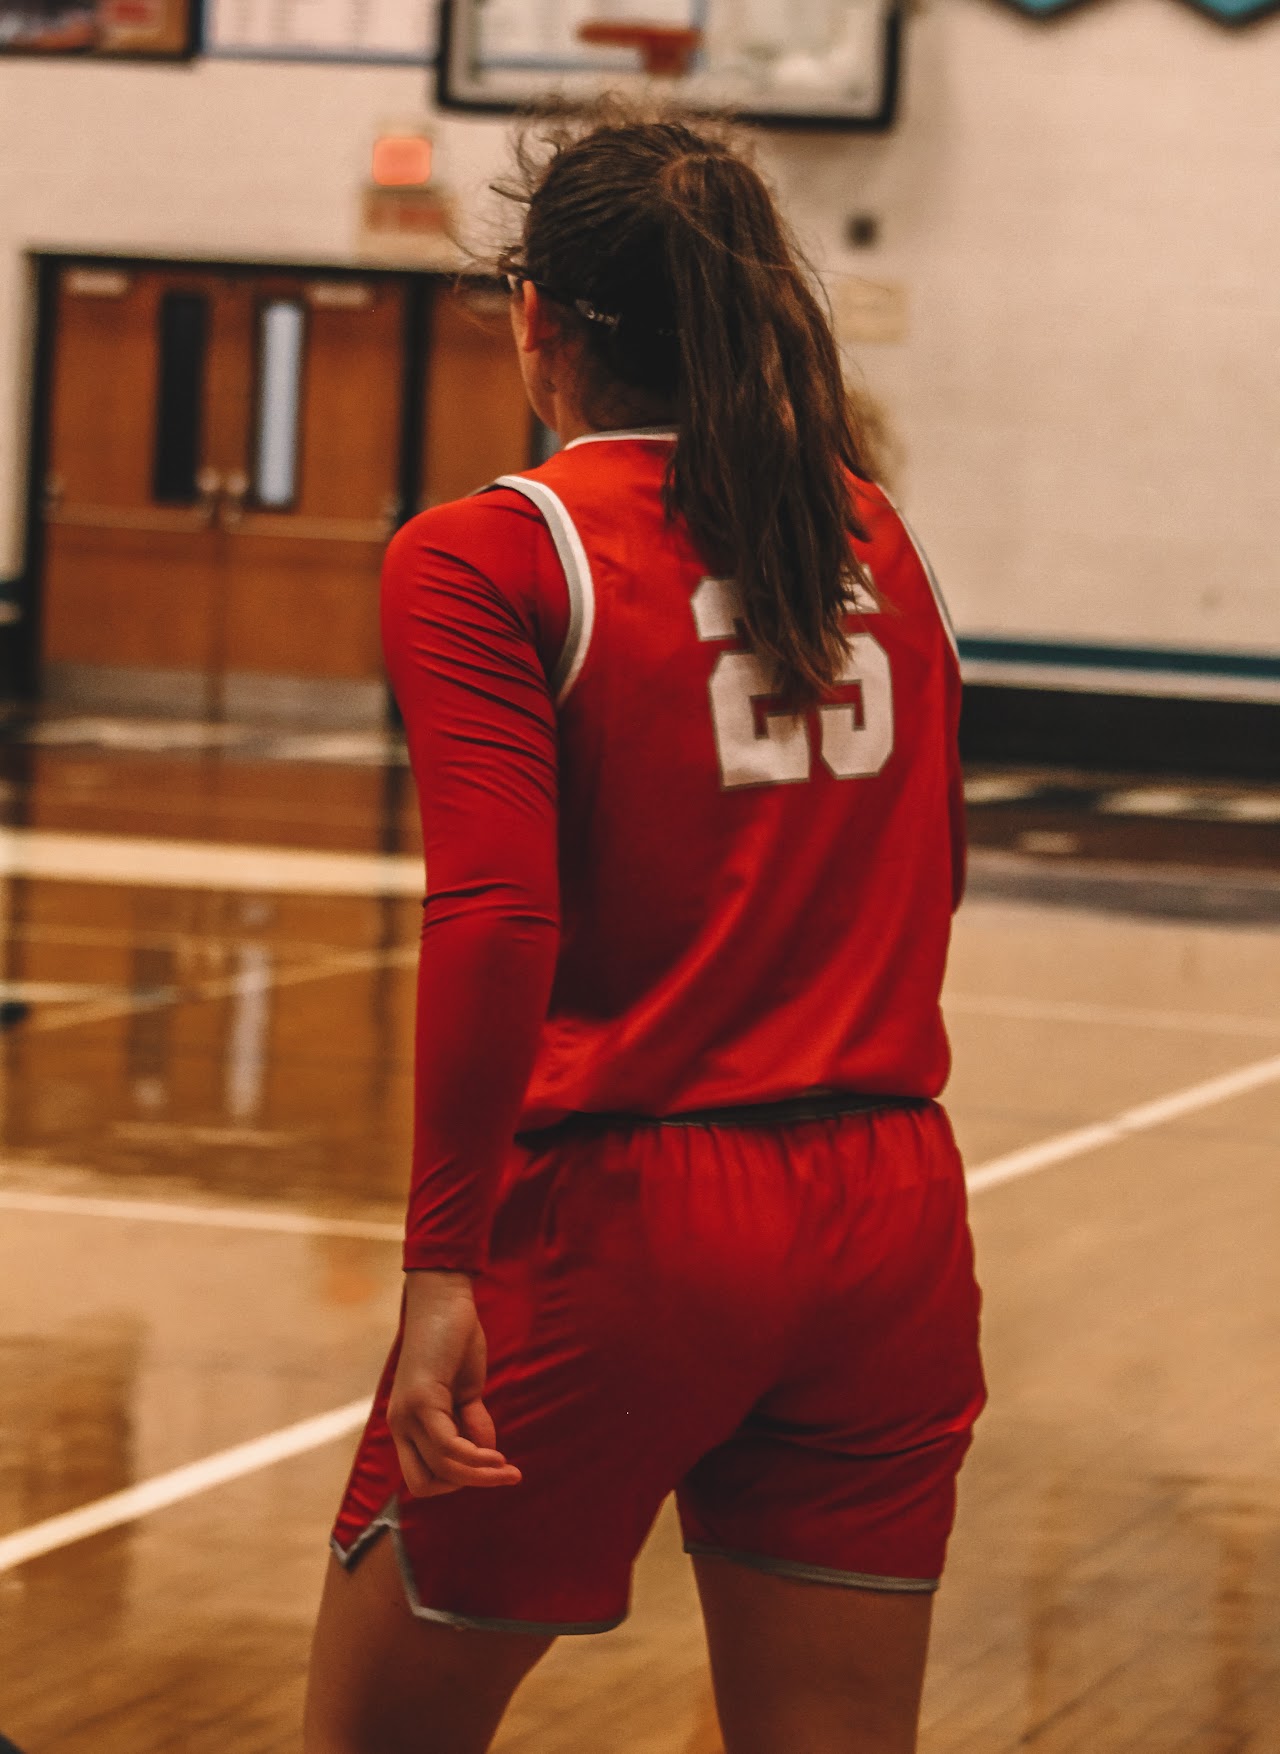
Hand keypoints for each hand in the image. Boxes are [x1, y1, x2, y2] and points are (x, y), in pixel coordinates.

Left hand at [387, 1271, 521, 1497]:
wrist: (445, 1299)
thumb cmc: (454, 1339)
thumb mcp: (465, 1390)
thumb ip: (470, 1422)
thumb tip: (485, 1456)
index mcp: (407, 1425)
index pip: (421, 1478)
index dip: (454, 1481)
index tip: (486, 1466)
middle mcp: (400, 1424)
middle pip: (424, 1484)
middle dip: (464, 1485)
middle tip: (498, 1473)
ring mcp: (408, 1414)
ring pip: (443, 1468)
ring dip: (480, 1475)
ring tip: (508, 1471)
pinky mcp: (422, 1400)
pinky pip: (449, 1447)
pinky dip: (476, 1458)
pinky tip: (497, 1456)